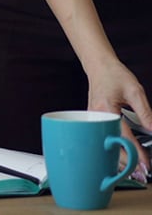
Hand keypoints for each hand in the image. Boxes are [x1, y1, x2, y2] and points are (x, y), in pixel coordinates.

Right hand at [86, 58, 151, 179]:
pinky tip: (121, 154)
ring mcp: (92, 119)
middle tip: (140, 171)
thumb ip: (146, 113)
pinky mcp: (93, 120)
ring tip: (132, 167)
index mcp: (106, 109)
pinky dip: (112, 148)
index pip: (123, 136)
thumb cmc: (114, 75)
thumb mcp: (135, 91)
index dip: (135, 152)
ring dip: (117, 157)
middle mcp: (96, 116)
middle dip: (125, 162)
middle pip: (109, 146)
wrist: (98, 66)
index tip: (144, 163)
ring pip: (103, 144)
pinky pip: (102, 138)